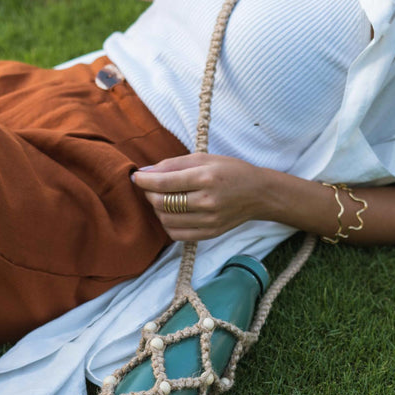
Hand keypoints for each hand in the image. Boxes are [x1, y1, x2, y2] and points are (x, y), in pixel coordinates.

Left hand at [132, 154, 268, 240]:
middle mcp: (207, 201)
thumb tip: (145, 171)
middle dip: (149, 194)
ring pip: (167, 220)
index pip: (164, 182)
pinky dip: (168, 224)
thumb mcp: (204, 158)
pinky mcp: (210, 233)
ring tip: (162, 199)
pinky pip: (177, 235)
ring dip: (157, 210)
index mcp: (205, 178)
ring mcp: (209, 220)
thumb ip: (173, 164)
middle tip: (150, 187)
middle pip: (162, 203)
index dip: (144, 180)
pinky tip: (172, 214)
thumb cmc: (231, 171)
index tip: (136, 177)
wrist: (258, 194)